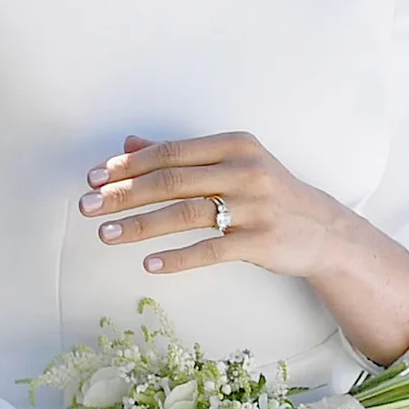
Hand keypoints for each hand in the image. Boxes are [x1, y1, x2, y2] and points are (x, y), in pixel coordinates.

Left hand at [83, 132, 408, 362]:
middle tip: (86, 206)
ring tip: (106, 235)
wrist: (322, 230)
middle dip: (124, 194)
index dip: (128, 165)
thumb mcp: (229, 164)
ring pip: (186, 213)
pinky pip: (211, 250)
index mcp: (234, 144)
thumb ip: (181, 155)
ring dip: (140, 225)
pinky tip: (148, 264)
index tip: (93, 177)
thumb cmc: (265, 192)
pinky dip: (177, 258)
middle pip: (172, 180)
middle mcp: (245, 170)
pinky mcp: (261, 241)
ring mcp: (255, 206)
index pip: (170, 152)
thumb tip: (128, 144)